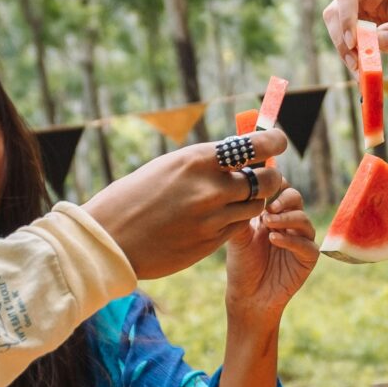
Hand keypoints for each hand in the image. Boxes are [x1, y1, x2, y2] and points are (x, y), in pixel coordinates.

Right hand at [84, 129, 290, 279]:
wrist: (109, 240)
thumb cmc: (133, 197)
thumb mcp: (169, 167)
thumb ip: (205, 163)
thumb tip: (237, 154)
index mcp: (199, 159)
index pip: (256, 147)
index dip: (274, 144)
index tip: (278, 143)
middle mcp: (211, 187)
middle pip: (266, 180)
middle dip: (269, 177)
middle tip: (262, 175)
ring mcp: (213, 218)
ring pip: (256, 206)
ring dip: (253, 201)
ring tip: (236, 198)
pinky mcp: (210, 244)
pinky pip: (238, 227)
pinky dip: (236, 221)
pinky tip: (219, 217)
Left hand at [225, 185, 318, 318]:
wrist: (248, 296)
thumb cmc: (242, 265)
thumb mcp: (239, 237)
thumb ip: (243, 215)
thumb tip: (245, 190)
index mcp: (274, 214)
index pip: (281, 190)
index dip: (275, 185)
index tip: (262, 186)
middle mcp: (290, 224)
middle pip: (296, 198)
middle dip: (284, 199)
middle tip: (269, 207)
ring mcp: (301, 240)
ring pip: (303, 220)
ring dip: (287, 219)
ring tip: (268, 224)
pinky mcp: (308, 259)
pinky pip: (307, 245)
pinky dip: (291, 240)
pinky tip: (274, 239)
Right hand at [323, 0, 387, 72]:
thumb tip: (377, 40)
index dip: (345, 15)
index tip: (354, 41)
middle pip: (334, 13)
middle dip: (341, 39)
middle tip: (355, 63)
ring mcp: (353, 15)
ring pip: (335, 31)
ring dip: (344, 53)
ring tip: (361, 73)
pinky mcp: (353, 32)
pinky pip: (344, 46)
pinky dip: (351, 61)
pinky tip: (362, 76)